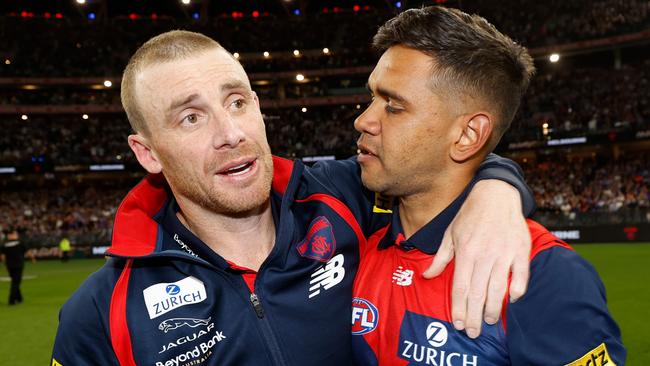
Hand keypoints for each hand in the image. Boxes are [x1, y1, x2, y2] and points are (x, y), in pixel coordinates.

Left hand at [422, 180, 530, 337]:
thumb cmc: (470, 214)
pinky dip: (517, 289)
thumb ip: (441, 258)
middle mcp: (484, 255)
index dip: (458, 308)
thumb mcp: (450, 233)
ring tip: (490, 321)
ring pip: (498, 288)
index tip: (458, 324)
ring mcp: (504, 253)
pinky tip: (512, 300)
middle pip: (478, 293)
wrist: (496, 193)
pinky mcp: (521, 250)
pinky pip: (521, 275)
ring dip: (494, 308)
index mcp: (465, 252)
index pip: (460, 287)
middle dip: (475, 316)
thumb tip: (427, 275)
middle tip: (474, 332)